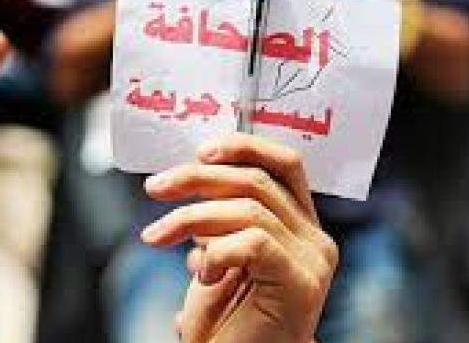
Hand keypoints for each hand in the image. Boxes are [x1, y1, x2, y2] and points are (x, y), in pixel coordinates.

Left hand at [141, 133, 337, 342]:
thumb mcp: (216, 255)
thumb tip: (191, 174)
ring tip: (156, 236)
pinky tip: (200, 274)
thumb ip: (218, 218)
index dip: (243, 147)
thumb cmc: (227, 321)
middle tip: (155, 188)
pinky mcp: (300, 283)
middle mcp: (314, 238)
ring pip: (247, 208)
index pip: (283, 165)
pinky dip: (216, 251)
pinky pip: (253, 242)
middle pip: (256, 180)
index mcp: (299, 225)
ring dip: (189, 217)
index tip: (199, 152)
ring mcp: (312, 261)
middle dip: (196, 178)